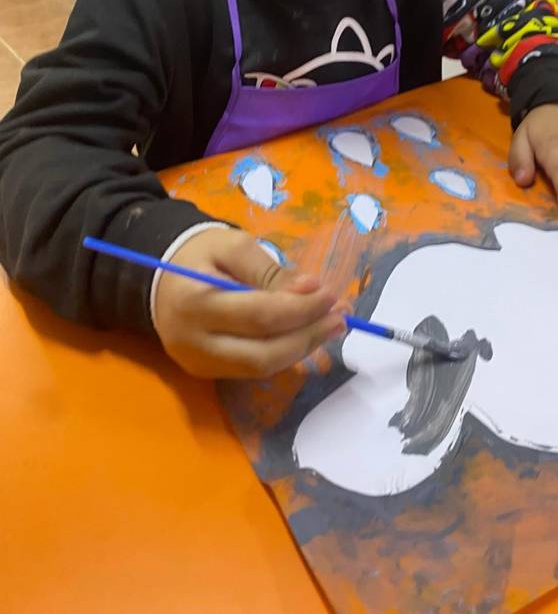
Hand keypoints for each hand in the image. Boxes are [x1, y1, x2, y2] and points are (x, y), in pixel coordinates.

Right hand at [153, 228, 346, 378]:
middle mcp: (192, 342)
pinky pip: (252, 369)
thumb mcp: (233, 247)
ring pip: (261, 368)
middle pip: (262, 353)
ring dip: (302, 348)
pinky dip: (284, 353)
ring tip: (331, 325)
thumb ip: (271, 271)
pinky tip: (305, 334)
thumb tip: (311, 291)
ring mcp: (197, 362)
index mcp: (194, 302)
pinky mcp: (205, 371)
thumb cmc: (198, 253)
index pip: (259, 315)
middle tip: (341, 316)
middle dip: (308, 336)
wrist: (156, 275)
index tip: (331, 293)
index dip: (301, 308)